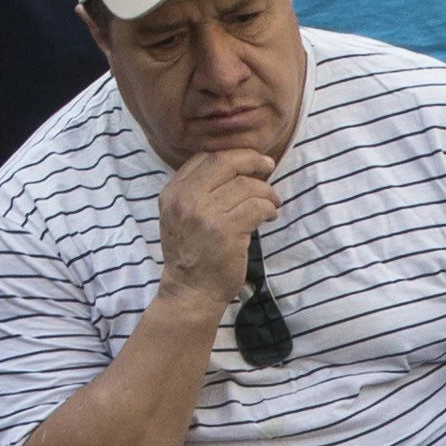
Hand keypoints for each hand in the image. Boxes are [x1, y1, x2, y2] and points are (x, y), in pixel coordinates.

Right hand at [155, 148, 279, 315]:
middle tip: (268, 166)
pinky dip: (269, 208)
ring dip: (266, 191)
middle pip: (225, 162)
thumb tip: (237, 165)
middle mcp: (185, 200)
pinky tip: (270, 216)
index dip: (232, 154)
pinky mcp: (227, 231)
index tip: (249, 160)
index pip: (204, 158)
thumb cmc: (192, 255)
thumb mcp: (180, 216)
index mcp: (173, 193)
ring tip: (272, 202)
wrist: (191, 291)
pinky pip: (257, 206)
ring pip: (246, 186)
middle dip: (252, 160)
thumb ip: (198, 191)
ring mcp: (205, 215)